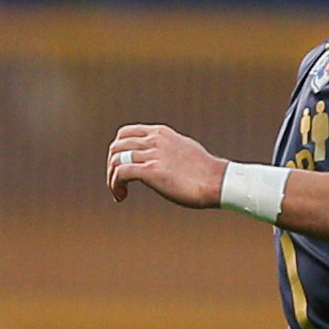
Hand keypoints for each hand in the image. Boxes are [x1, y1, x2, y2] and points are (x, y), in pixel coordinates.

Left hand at [106, 124, 225, 209]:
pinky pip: (121, 173)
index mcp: (161, 133)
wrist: (217, 181)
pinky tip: (121, 196)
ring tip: (119, 192)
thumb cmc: (205, 171)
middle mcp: (155, 140)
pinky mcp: (151, 172)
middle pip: (116, 147)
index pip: (125, 133)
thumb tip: (164, 156)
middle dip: (111, 165)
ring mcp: (153, 155)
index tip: (121, 166)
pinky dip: (115, 185)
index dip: (118, 150)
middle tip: (118, 182)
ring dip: (111, 178)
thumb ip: (170, 148)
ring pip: (116, 160)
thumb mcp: (185, 149)